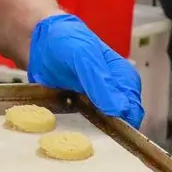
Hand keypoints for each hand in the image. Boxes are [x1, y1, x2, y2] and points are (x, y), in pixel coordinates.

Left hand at [27, 13, 143, 127]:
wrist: (39, 39)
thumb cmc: (67, 41)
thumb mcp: (84, 56)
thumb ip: (101, 82)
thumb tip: (119, 110)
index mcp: (125, 80)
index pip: (133, 112)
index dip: (121, 124)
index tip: (102, 129)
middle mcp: (114, 94)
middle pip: (117, 124)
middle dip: (103, 131)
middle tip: (82, 130)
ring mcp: (96, 103)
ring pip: (99, 128)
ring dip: (87, 132)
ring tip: (70, 130)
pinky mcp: (78, 109)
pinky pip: (81, 126)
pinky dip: (73, 128)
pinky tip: (62, 126)